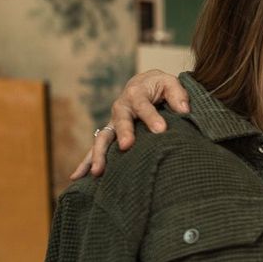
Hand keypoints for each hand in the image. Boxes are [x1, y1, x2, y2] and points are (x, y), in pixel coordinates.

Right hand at [69, 69, 188, 178]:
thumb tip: (184, 111)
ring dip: (99, 154)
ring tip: (97, 172)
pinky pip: (97, 149)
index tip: (161, 130)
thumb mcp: (170, 83)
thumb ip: (178, 95)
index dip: (151, 117)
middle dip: (123, 133)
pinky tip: (78, 178)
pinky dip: (86, 162)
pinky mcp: (111, 135)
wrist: (144, 84)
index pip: (143, 106)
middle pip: (119, 121)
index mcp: (136, 94)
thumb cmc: (159, 86)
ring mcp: (113, 123)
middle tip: (127, 146)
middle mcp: (121, 108)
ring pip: (103, 138)